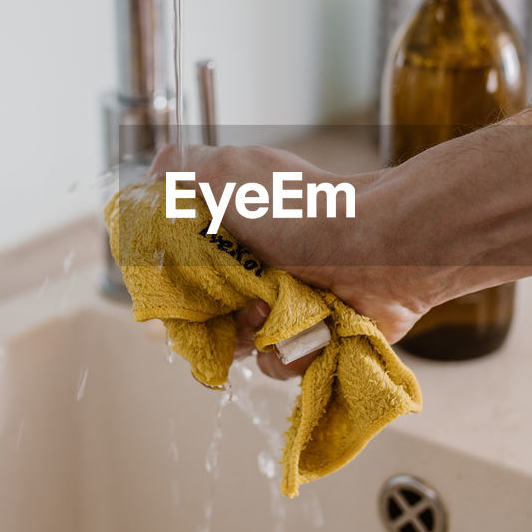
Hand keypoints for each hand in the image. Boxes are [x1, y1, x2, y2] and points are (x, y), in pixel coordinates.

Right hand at [151, 143, 435, 376]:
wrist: (378, 247)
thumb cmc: (302, 210)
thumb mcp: (227, 171)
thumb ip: (181, 168)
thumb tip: (153, 174)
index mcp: (230, 230)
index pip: (179, 270)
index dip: (172, 286)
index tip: (178, 292)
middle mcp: (254, 267)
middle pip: (205, 315)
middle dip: (214, 316)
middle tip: (240, 299)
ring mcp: (284, 303)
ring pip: (240, 344)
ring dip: (255, 333)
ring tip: (281, 309)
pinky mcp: (313, 335)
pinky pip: (280, 363)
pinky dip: (293, 350)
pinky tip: (311, 325)